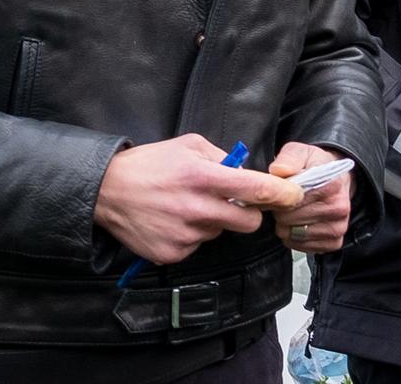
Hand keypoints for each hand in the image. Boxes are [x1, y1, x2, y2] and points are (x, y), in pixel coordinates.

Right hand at [94, 134, 304, 265]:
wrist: (106, 191)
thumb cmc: (150, 164)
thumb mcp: (189, 146)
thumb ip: (223, 157)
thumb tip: (248, 172)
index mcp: (202, 177)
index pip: (255, 190)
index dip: (281, 195)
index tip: (295, 196)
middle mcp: (195, 208)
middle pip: (248, 224)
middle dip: (248, 215)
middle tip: (232, 204)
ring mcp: (183, 235)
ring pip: (219, 233)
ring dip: (213, 222)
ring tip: (186, 206)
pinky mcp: (171, 253)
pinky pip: (197, 246)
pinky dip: (192, 235)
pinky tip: (173, 221)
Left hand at [270, 143, 354, 252]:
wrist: (336, 179)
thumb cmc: (315, 166)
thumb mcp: (300, 152)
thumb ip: (288, 158)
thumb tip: (278, 170)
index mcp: (332, 185)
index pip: (291, 200)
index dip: (279, 196)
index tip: (279, 191)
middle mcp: (339, 208)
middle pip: (289, 220)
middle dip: (280, 211)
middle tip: (285, 203)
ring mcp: (339, 227)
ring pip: (293, 236)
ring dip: (286, 226)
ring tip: (292, 212)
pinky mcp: (334, 242)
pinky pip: (302, 248)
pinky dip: (295, 239)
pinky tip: (299, 224)